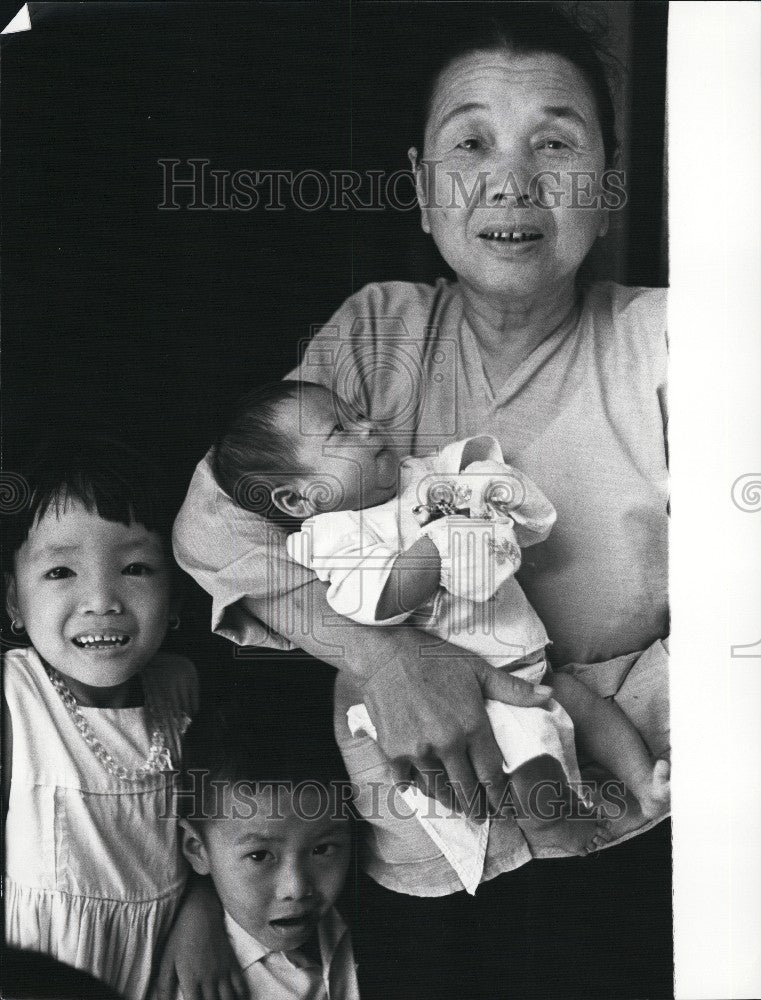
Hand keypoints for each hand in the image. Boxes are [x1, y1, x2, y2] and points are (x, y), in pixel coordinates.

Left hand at [152, 877, 248, 999]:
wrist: (201, 914)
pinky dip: (242, 997)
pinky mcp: (232, 964)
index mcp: (191, 980)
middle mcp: (208, 979)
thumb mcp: (167, 960)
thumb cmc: (181, 936)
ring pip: (229, 999)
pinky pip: (241, 986)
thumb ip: (163, 985)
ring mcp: (222, 972)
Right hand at [360, 654, 550, 820]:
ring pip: (438, 789)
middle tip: (481, 817)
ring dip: (448, 801)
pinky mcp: (393, 751)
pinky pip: (407, 781)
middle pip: (466, 789)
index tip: (504, 809)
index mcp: (472, 726)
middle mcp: (447, 744)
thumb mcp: (477, 669)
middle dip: (476, 807)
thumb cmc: (432, 657)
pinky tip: (420, 788)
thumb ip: (512, 689)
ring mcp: (418, 751)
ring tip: (455, 807)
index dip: (499, 796)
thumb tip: (549, 696)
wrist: (384, 653)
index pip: (492, 774)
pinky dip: (415, 787)